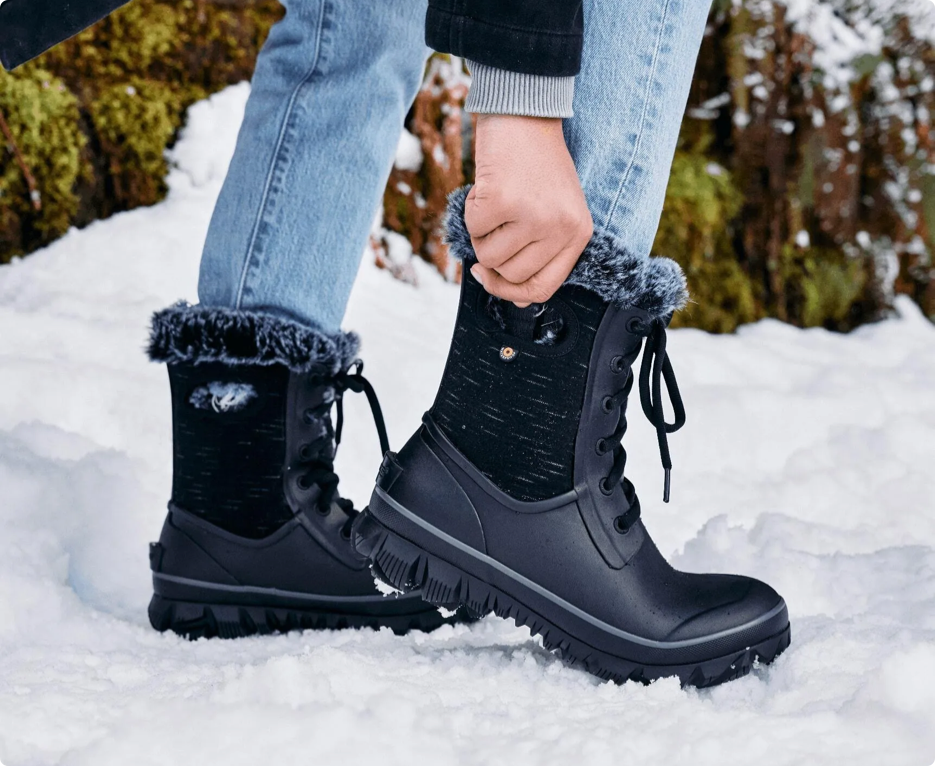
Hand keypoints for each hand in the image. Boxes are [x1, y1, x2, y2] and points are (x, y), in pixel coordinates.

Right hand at [466, 114, 592, 306]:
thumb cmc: (537, 164)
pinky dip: (471, 210)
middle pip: (511, 275)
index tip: (492, 279)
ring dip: (481, 232)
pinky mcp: (503, 201)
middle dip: (492, 256)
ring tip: (495, 202)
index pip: (543, 288)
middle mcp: (559, 228)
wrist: (525, 113)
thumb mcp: (553, 210)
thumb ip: (540, 253)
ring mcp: (532, 215)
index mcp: (578, 234)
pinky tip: (486, 188)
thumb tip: (517, 299)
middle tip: (495, 226)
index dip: (511, 292)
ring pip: (488, 255)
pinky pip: (472, 228)